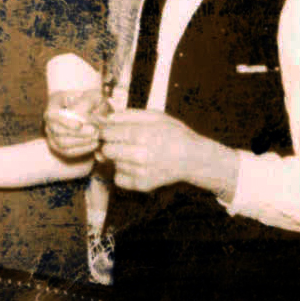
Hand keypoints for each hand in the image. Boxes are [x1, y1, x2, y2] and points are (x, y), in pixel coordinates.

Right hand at [44, 89, 105, 157]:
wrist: (89, 113)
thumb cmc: (89, 101)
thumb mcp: (91, 96)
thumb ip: (88, 101)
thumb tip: (83, 113)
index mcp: (53, 104)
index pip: (52, 115)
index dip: (65, 122)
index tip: (80, 125)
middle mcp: (49, 120)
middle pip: (57, 131)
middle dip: (77, 133)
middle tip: (94, 131)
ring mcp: (52, 135)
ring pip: (62, 143)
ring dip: (81, 141)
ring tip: (96, 137)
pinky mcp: (59, 147)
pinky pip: (68, 151)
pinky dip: (83, 149)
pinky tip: (95, 144)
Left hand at [100, 109, 237, 195]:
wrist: (194, 159)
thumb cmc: (175, 134)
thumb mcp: (155, 116)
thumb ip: (129, 115)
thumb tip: (107, 117)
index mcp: (142, 135)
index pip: (107, 133)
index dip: (106, 130)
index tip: (110, 129)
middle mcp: (140, 156)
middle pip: (106, 150)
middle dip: (110, 144)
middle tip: (120, 142)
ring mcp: (141, 173)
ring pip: (113, 164)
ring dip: (118, 158)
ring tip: (133, 152)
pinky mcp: (142, 185)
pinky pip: (118, 179)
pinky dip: (122, 173)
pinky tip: (134, 165)